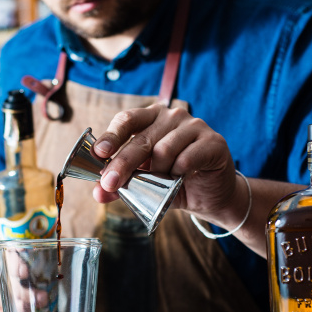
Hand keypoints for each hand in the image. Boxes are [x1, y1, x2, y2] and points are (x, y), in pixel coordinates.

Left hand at [91, 104, 245, 227]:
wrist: (210, 196)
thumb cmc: (174, 182)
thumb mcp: (143, 184)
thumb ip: (121, 185)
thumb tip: (98, 193)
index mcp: (151, 118)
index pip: (127, 120)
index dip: (111, 135)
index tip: (99, 152)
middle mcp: (172, 116)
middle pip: (141, 139)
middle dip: (123, 164)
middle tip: (110, 183)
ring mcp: (194, 126)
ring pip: (164, 150)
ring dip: (158, 172)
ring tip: (163, 181)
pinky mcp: (213, 142)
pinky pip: (187, 159)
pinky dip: (179, 173)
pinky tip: (180, 179)